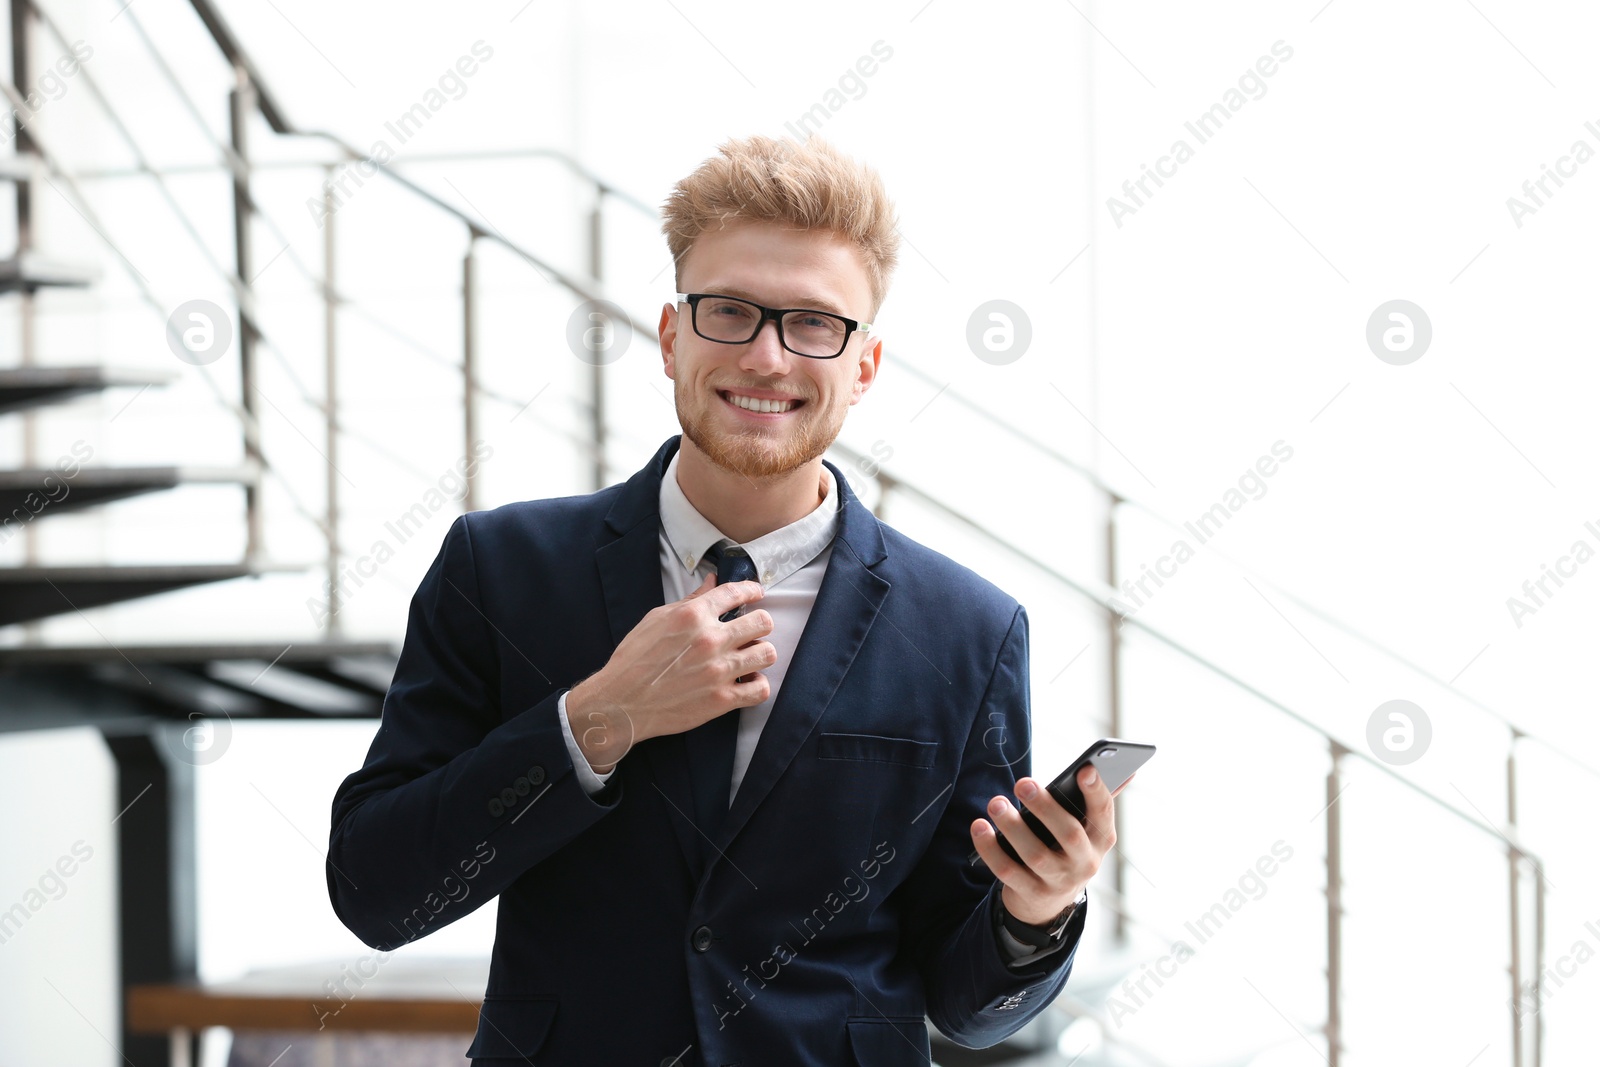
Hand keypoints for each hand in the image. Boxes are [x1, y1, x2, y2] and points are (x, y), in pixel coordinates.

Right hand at [565, 572, 773, 771]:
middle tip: (750, 630)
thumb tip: (711, 582)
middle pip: (763, 622)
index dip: (752, 590)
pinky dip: (757, 684)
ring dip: (760, 652)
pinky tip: (746, 681)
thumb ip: (689, 600)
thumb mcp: (656, 619)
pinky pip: (761, 689)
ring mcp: (718, 671)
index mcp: (692, 615)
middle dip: (759, 623)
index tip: (757, 593)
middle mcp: (710, 639)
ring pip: (767, 653)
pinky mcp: (722, 700)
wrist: (621, 703)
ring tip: (749, 656)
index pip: (736, 592)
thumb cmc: (633, 659)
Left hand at [969, 766, 1134, 926]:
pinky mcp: (1030, 893)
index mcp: (1101, 840)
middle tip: (1022, 783)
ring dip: (1013, 826)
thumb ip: (1098, 801)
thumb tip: (1128, 771)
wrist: (1050, 902)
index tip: (1084, 769)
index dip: (1096, 792)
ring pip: (1035, 854)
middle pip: (1068, 834)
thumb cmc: (1066, 849)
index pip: (1103, 813)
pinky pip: (1008, 871)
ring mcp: (1058, 881)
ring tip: (996, 803)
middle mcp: (1084, 863)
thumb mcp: (1086, 830)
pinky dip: (990, 848)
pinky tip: (979, 827)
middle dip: (1045, 807)